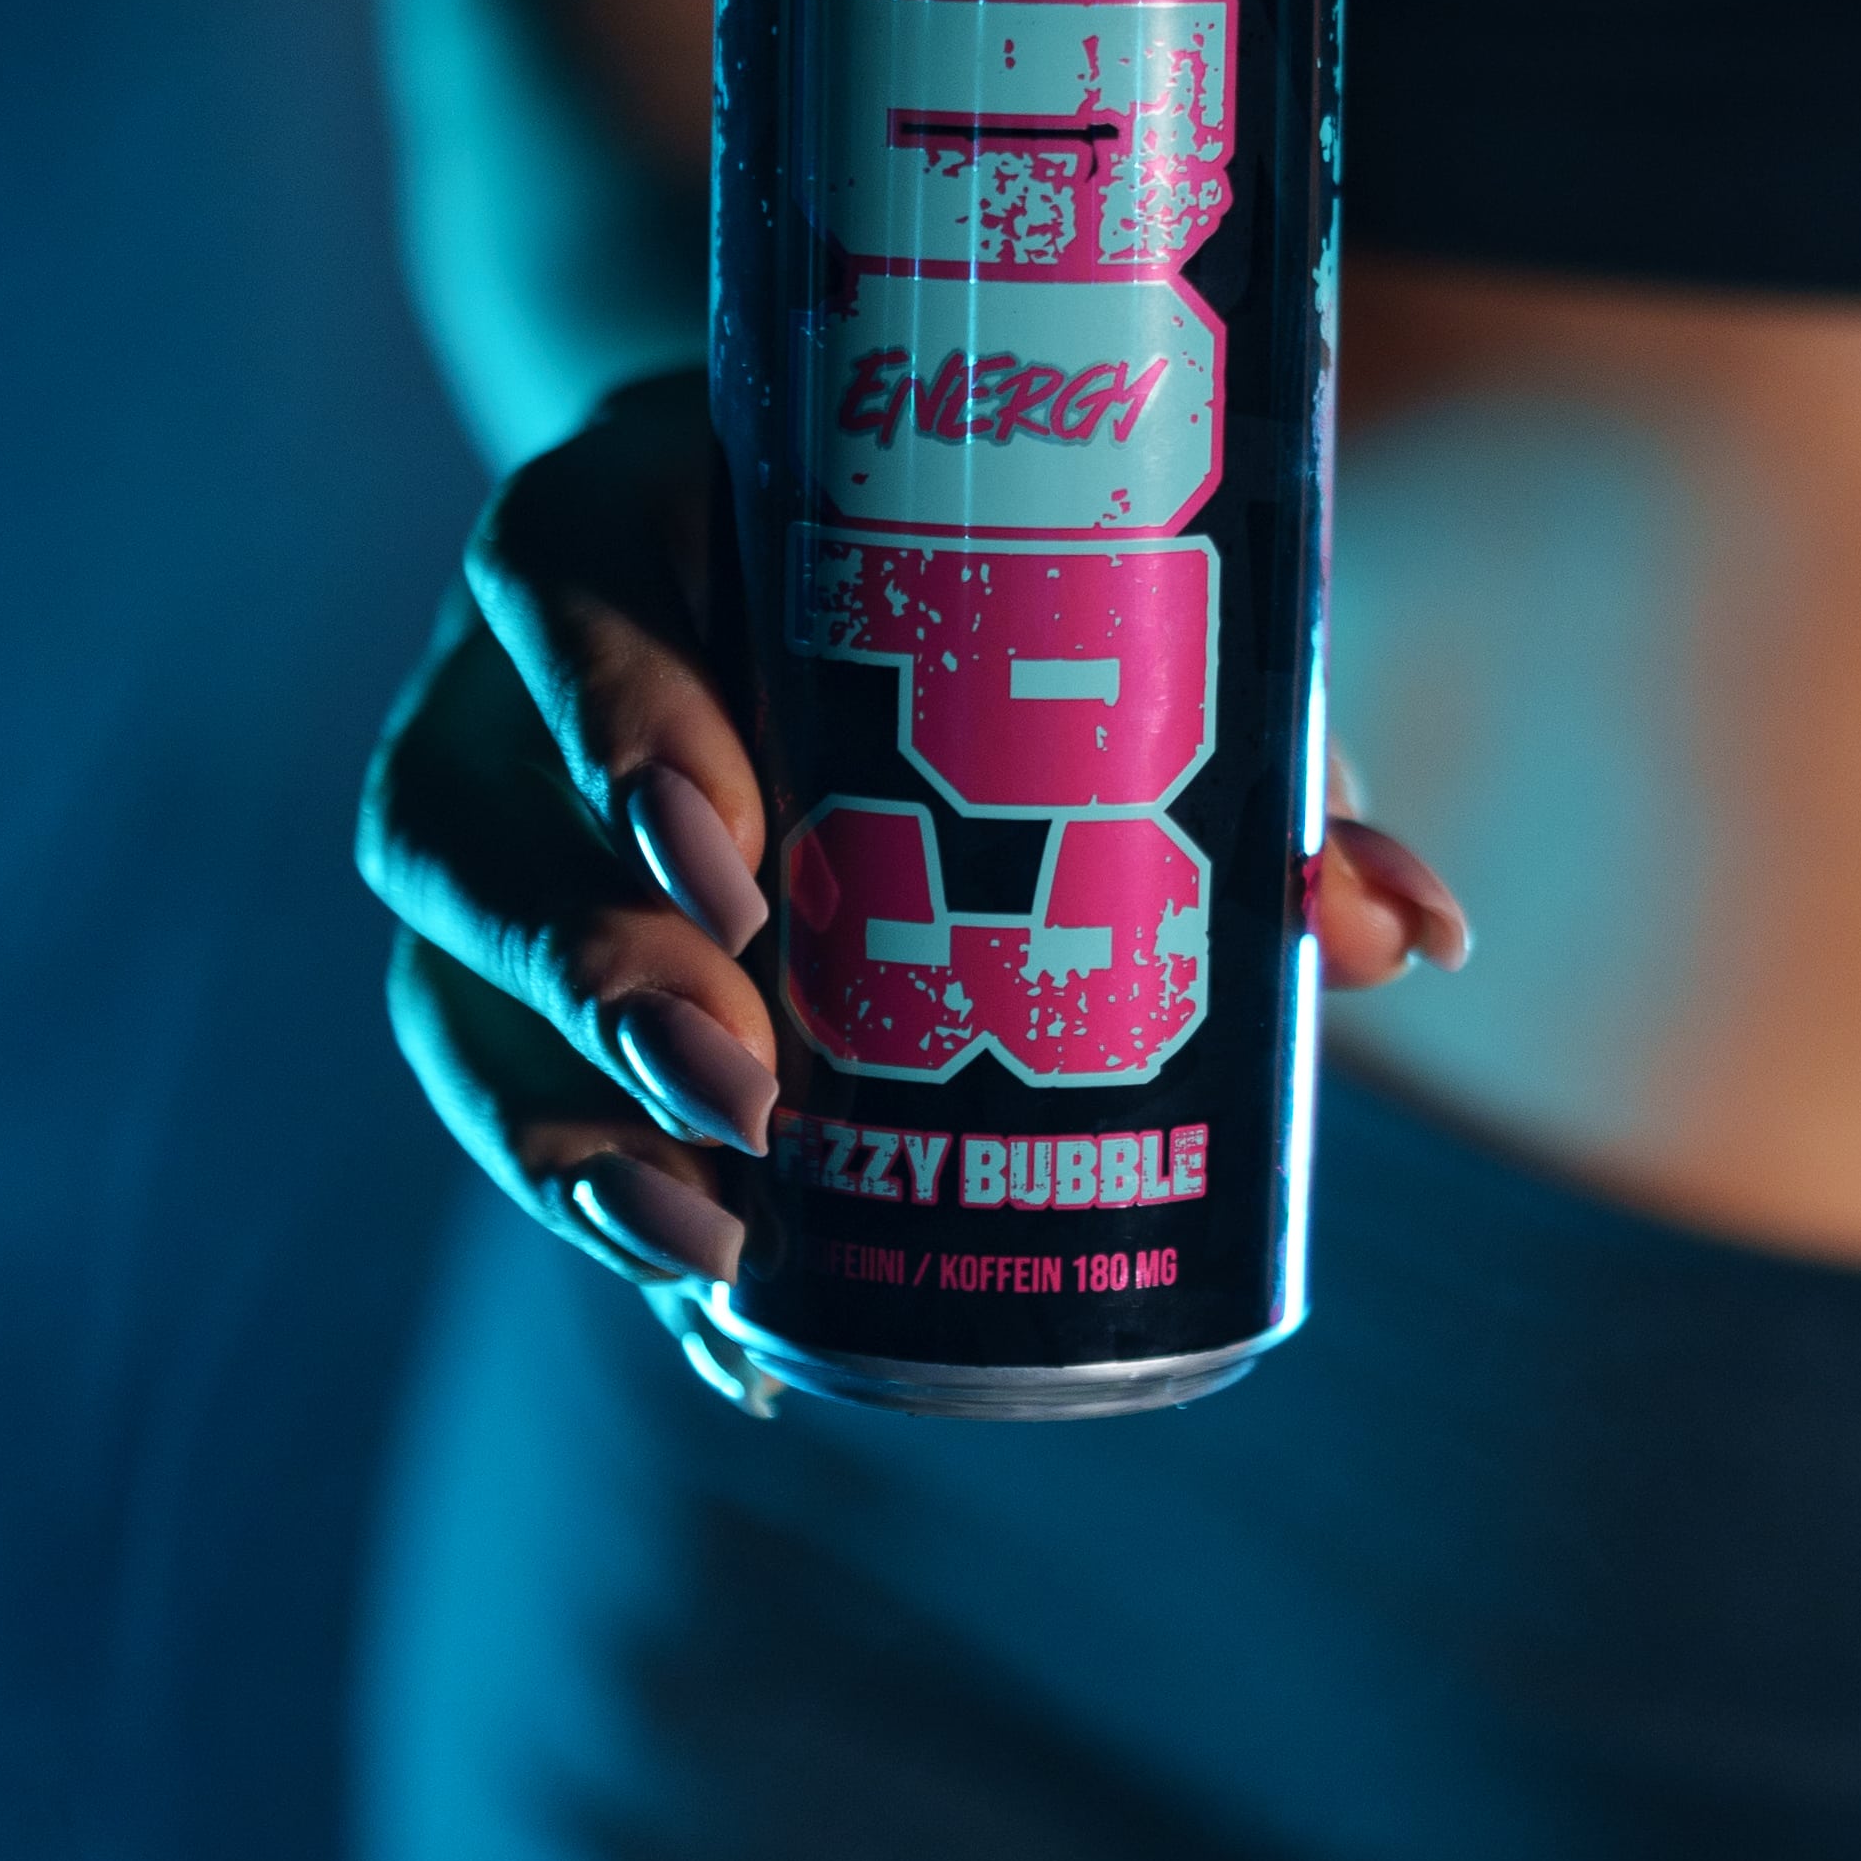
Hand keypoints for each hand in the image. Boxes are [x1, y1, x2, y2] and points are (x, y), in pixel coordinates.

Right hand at [358, 364, 1472, 1336]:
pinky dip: (613, 1223)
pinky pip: (509, 1117)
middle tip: (749, 1087)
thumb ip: (1240, 761)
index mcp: (608, 531)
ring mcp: (477, 847)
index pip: (553, 599)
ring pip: (452, 996)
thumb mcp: (1088, 636)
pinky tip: (723, 1329)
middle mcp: (492, 689)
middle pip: (462, 835)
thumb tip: (1408, 934)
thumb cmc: (965, 592)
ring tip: (718, 1242)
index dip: (615, 730)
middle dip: (599, 981)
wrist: (794, 582)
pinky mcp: (497, 993)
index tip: (736, 858)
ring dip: (570, 1136)